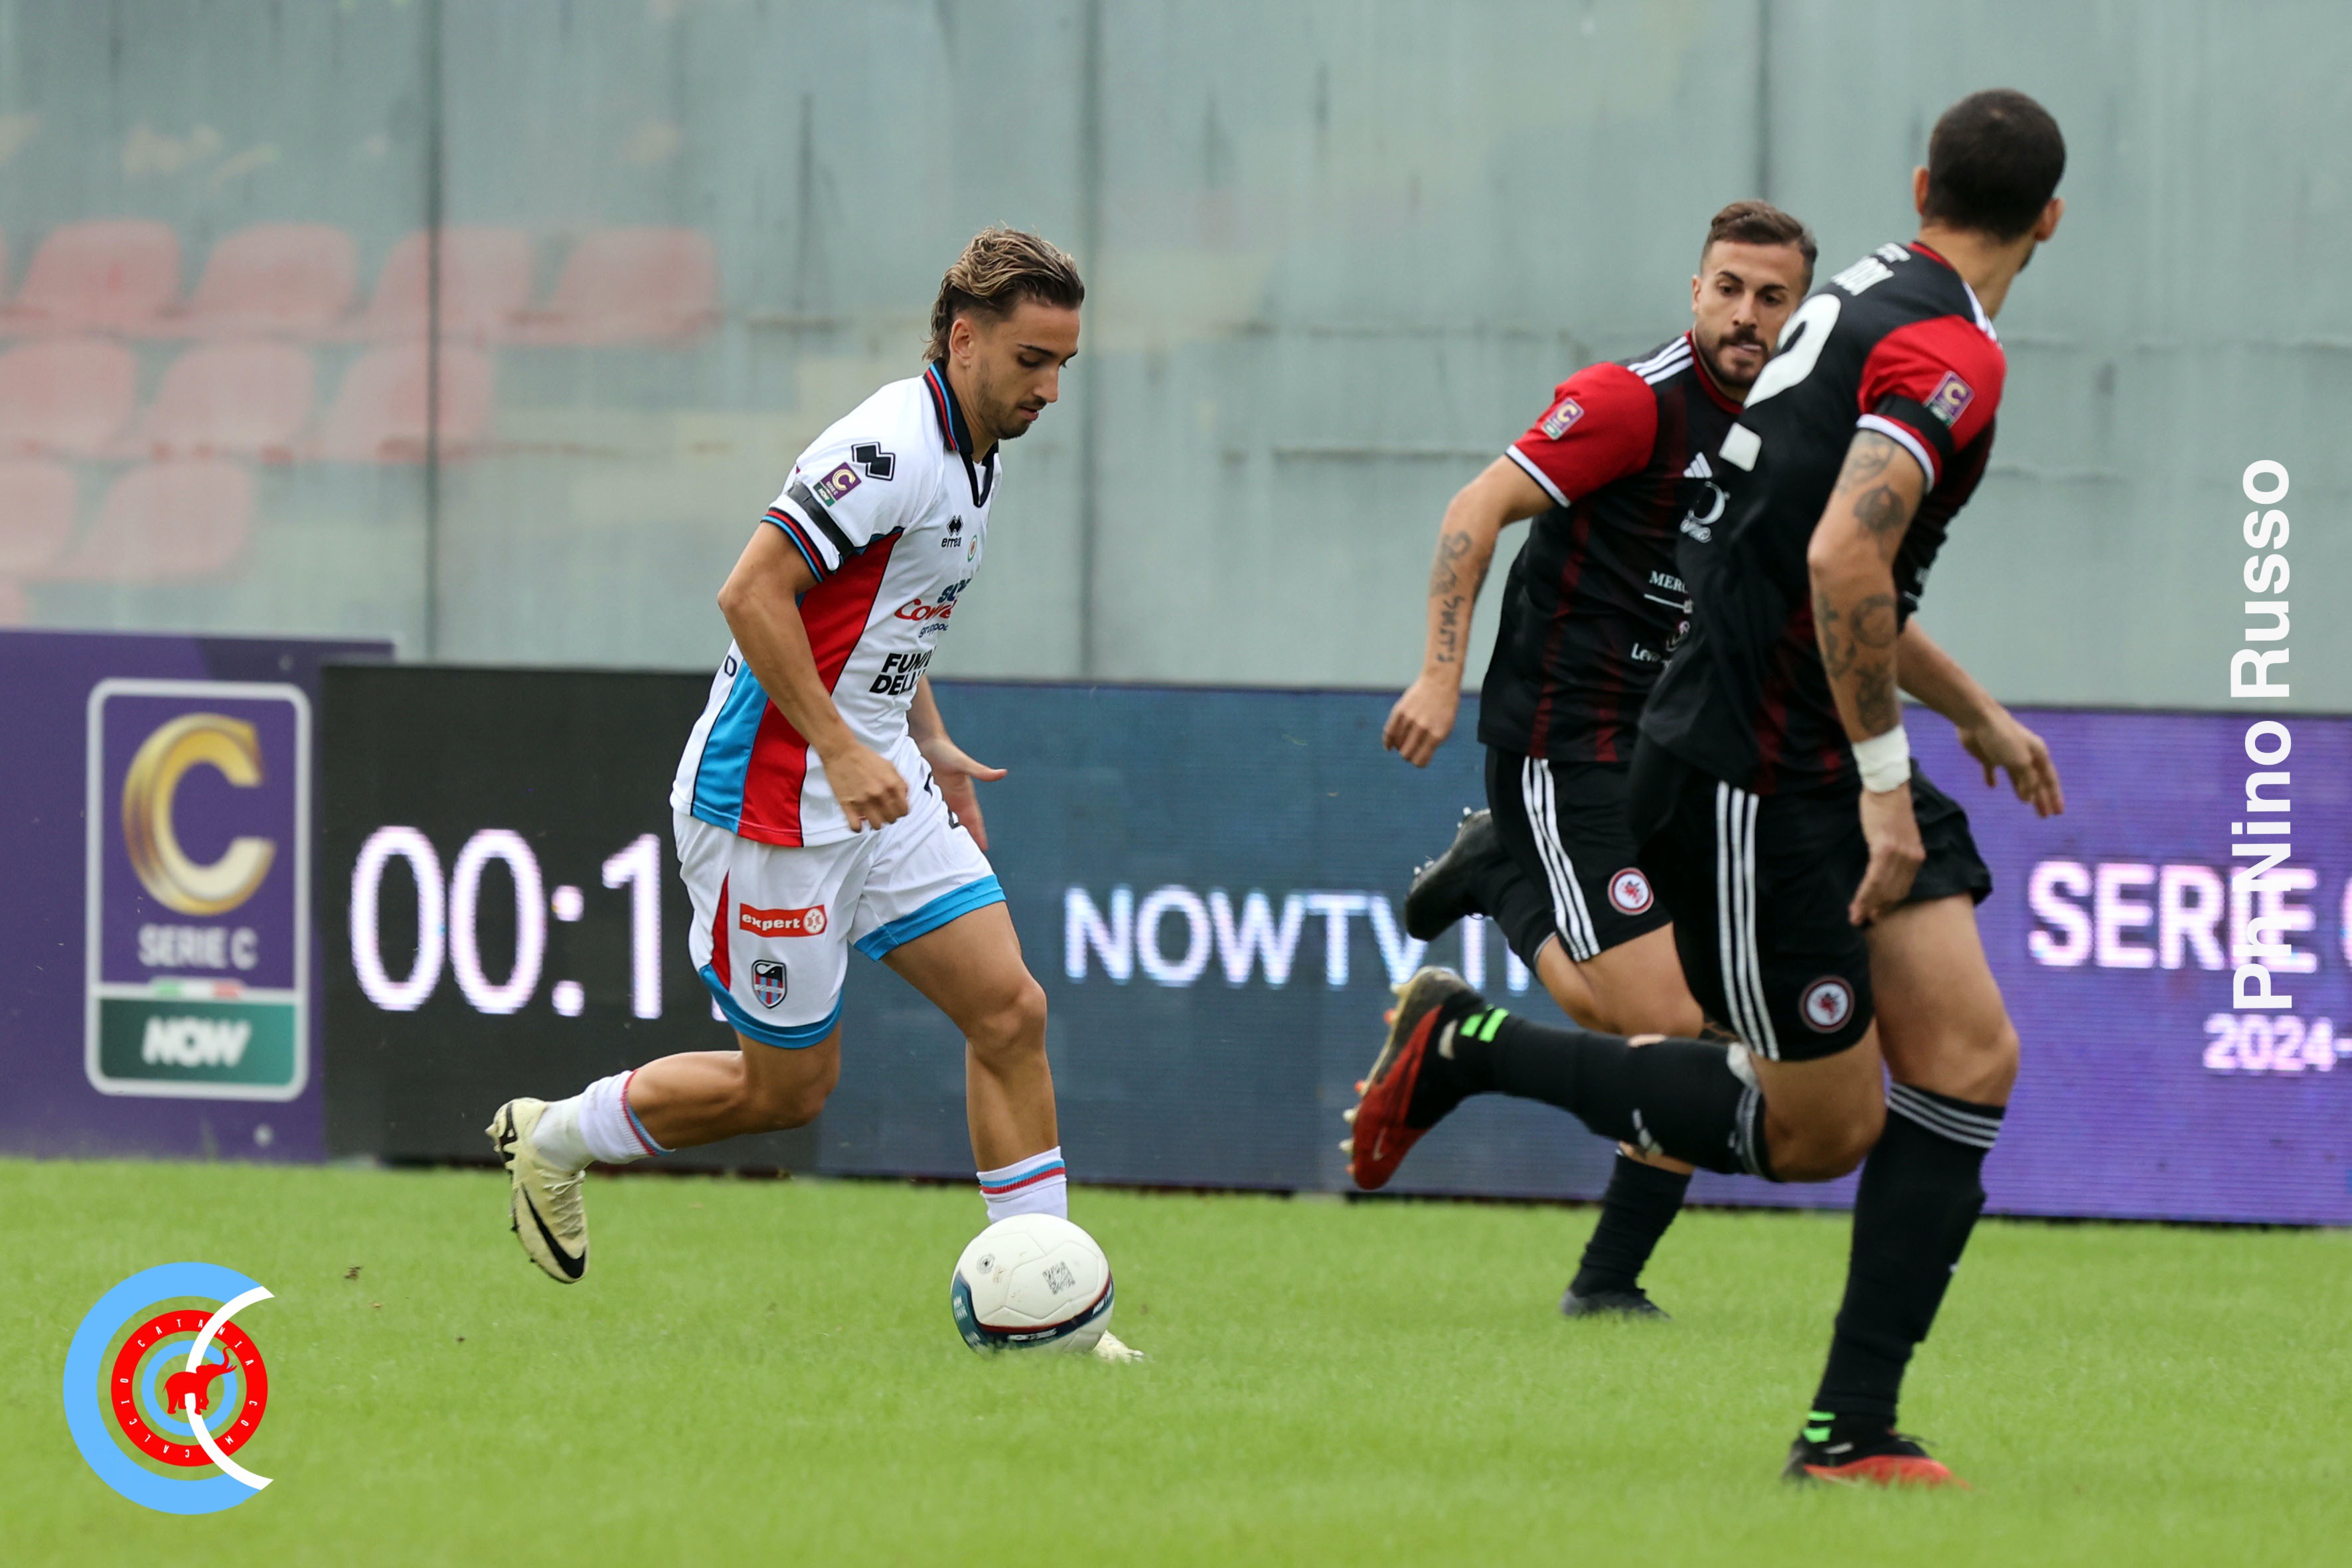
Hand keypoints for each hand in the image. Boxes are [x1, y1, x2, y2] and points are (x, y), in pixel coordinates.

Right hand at [821, 740, 910, 832]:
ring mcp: (863, 801)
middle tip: (883, 812)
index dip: (900, 811)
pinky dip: (858, 827)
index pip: (904, 810)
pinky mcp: (847, 805)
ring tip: (871, 816)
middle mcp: (880, 794)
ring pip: (877, 826)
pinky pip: (856, 827)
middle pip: (891, 819)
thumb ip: (900, 782)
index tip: (895, 810)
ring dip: (875, 822)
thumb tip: (906, 797)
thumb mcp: (889, 766)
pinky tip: (858, 820)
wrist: (841, 751)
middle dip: (889, 817)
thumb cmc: (864, 757)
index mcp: (892, 784)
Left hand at [917, 734, 1006, 850]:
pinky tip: (931, 835)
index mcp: (965, 795)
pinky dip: (935, 825)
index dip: (979, 834)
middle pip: (963, 825)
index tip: (984, 849)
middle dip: (967, 840)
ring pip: (948, 821)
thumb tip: (1002, 773)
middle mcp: (955, 799)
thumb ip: (981, 771)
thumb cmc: (946, 751)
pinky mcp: (930, 794)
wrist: (927, 741)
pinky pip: (933, 814)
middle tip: (969, 858)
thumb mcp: (964, 763)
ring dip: (951, 834)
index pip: (974, 819)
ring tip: (952, 852)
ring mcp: (942, 797)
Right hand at [1382, 674, 1460, 767]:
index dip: (1418, 763)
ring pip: (1397, 744)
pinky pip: (1389, 732)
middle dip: (1408, 756)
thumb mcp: (1445, 728)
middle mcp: (1422, 728)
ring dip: (1400, 747)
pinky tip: (1389, 746)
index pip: (1420, 760)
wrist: (1439, 682)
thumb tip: (1415, 758)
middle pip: (1406, 754)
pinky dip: (1387, 741)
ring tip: (1404, 744)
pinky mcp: (1399, 711)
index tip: (1419, 759)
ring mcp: (1410, 719)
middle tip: (1410, 751)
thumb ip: (1432, 744)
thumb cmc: (1444, 708)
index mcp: (1437, 735)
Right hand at [1850, 781, 1924, 926]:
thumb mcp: (1898, 834)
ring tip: (1855, 918)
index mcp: (1917, 856)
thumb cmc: (1888, 807)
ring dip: (1868, 906)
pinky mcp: (1884, 849)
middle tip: (1863, 921)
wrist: (1887, 788)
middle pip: (1895, 892)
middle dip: (1879, 909)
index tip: (1878, 914)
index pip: (1904, 887)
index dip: (1890, 903)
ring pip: (1883, 889)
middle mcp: (1912, 858)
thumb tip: (1883, 867)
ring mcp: (1900, 855)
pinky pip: (1874, 878)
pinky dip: (1865, 894)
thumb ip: (1895, 852)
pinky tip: (1857, 904)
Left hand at [1957, 704, 2064, 817]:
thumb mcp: (2021, 762)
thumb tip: (2029, 798)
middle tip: (2045, 816)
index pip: (2049, 780)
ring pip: (2018, 778)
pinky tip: (1992, 786)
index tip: (2058, 813)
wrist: (1977, 719)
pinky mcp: (1988, 756)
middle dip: (2041, 798)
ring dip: (2023, 791)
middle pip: (2036, 781)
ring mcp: (2007, 756)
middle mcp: (2025, 755)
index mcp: (2038, 754)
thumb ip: (2028, 780)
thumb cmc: (2003, 739)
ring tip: (2026, 804)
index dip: (2054, 797)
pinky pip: (1993, 770)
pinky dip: (1993, 778)